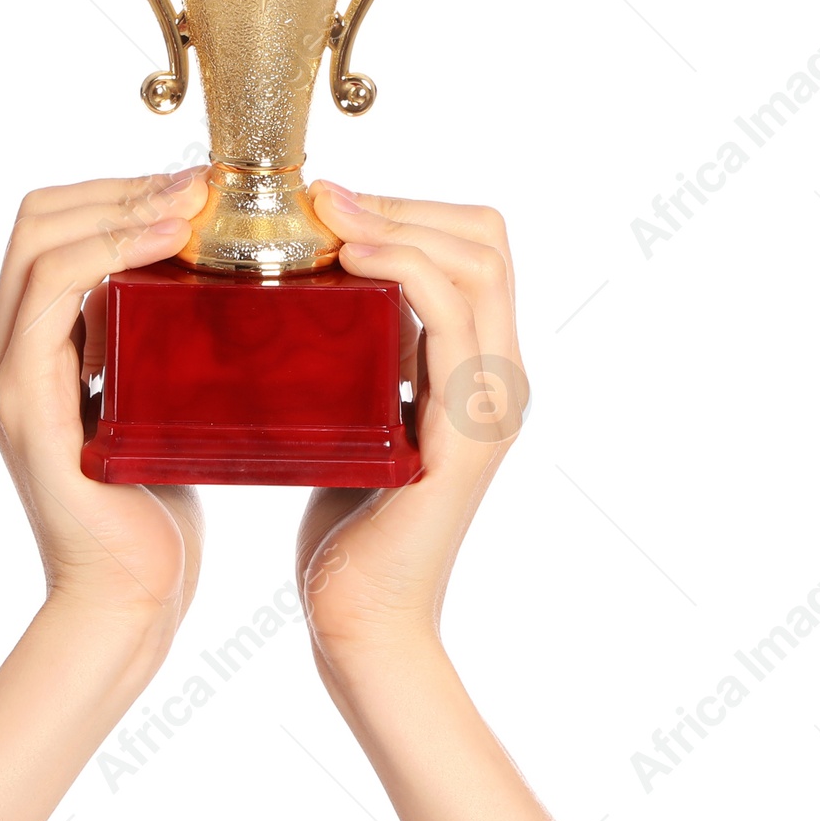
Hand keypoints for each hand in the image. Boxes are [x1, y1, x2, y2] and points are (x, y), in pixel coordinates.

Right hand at [0, 169, 209, 629]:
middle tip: (201, 185)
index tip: (193, 186)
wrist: (131, 599)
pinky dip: (109, 252)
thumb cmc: (155, 511)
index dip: (117, 190)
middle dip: (121, 186)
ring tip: (193, 202)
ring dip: (121, 207)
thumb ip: (150, 343)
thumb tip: (203, 278)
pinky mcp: (24, 403)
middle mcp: (0, 354)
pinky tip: (168, 244)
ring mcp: (4, 377)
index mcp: (26, 348)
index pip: (51, 228)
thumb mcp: (153, 401)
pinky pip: (52, 294)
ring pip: (39, 243)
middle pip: (36, 219)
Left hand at [295, 185, 526, 668]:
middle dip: (404, 201)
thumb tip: (319, 292)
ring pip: (477, 264)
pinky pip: (452, 322)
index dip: (410, 209)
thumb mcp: (359, 417)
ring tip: (329, 211)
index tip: (335, 204)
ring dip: (399, 221)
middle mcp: (499, 378)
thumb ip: (365, 360)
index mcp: (478, 369)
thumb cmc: (348, 527)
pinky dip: (405, 271)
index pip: (474, 248)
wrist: (362, 624)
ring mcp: (490, 404)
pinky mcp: (466, 432)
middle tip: (326, 196)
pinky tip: (351, 261)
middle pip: (487, 240)